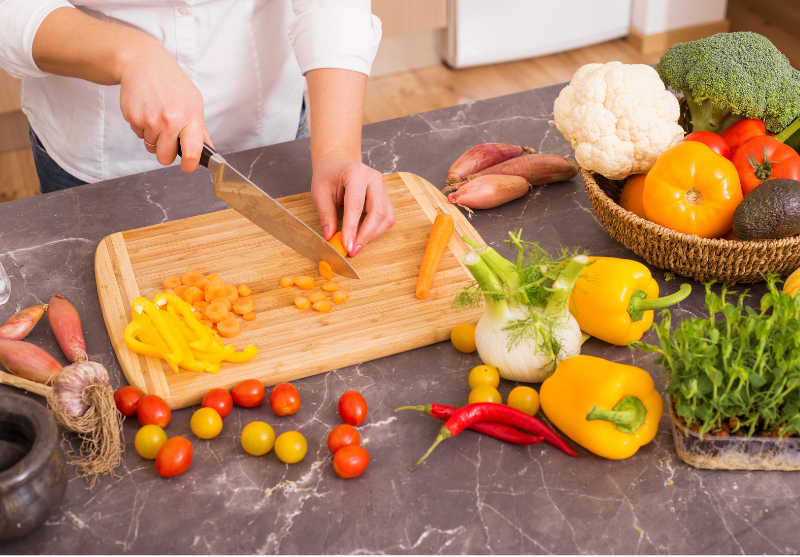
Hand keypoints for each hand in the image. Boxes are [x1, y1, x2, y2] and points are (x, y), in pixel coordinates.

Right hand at [31, 8, 211, 171]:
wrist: (144, 63)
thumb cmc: (172, 84)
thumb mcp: (194, 102)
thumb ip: (200, 130)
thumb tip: (209, 150)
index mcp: (190, 117)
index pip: (192, 151)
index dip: (190, 164)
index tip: (188, 165)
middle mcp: (170, 121)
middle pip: (165, 158)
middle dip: (166, 154)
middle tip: (169, 140)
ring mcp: (149, 120)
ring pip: (151, 146)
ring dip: (154, 137)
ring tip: (157, 116)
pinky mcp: (133, 117)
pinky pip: (138, 135)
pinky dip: (142, 127)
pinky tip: (147, 110)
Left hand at [311, 153, 395, 256]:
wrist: (338, 163)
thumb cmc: (329, 176)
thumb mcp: (320, 192)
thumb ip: (325, 214)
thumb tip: (330, 236)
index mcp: (356, 173)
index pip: (356, 205)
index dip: (352, 228)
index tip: (346, 246)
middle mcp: (374, 179)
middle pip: (378, 212)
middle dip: (366, 235)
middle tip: (353, 250)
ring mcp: (383, 188)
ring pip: (386, 217)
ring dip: (372, 235)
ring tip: (356, 244)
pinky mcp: (386, 197)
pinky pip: (388, 218)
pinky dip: (377, 230)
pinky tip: (364, 235)